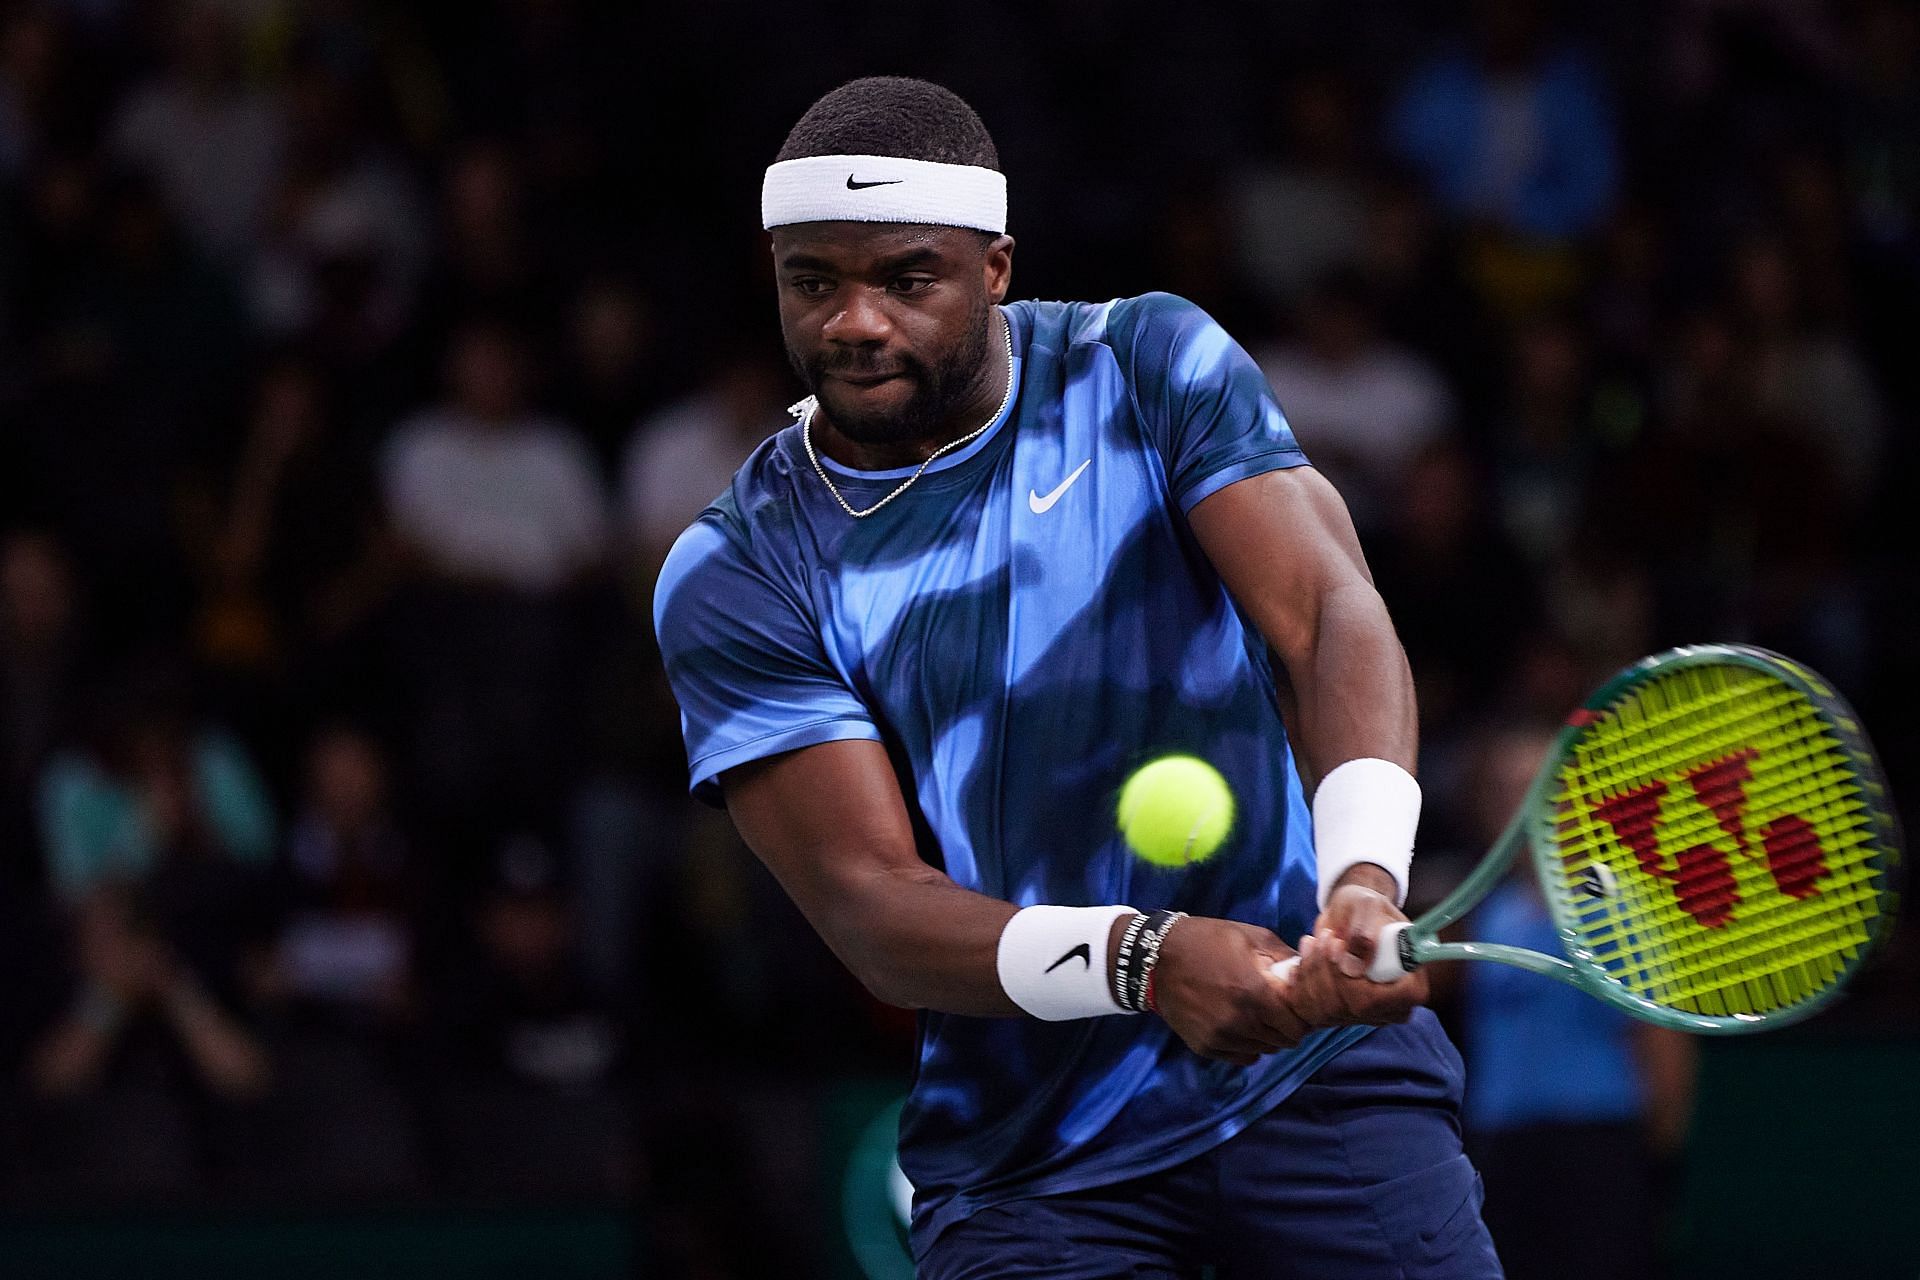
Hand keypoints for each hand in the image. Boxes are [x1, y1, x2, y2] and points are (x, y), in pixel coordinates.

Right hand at [1147, 916, 1310, 1066]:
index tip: (1296, 1004)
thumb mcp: (1253, 937)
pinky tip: (1239, 1024)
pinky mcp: (1206, 1048)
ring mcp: (1223, 1038)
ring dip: (1267, 1035)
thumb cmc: (1208, 940)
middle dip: (1287, 1026)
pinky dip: (1247, 1044)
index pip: (1300, 1025)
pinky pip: (1242, 1056)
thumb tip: (1311, 973)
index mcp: (1258, 994)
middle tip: (1277, 1008)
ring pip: (1264, 1050)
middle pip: (1285, 1041)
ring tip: (1256, 1014)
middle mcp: (1242, 1023)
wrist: (1156, 958)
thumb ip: (1286, 957)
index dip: (1304, 1015)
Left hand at [1283, 864, 1426, 1026]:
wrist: (1350, 915)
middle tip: (1324, 937)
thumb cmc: (1365, 907)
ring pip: (1329, 1011)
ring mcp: (1367, 1015)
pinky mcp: (1341, 1015)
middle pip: (1354, 1008)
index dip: (1356, 981)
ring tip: (1312, 942)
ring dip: (1311, 973)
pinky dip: (1300, 986)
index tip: (1338, 947)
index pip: (1384, 1000)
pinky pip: (1312, 1012)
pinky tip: (1298, 965)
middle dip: (1328, 971)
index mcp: (1412, 984)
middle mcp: (1393, 1008)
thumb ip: (1364, 931)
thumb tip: (1354, 969)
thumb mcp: (1367, 906)